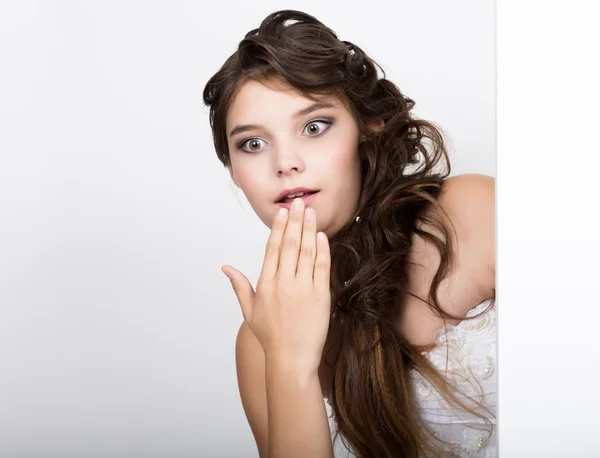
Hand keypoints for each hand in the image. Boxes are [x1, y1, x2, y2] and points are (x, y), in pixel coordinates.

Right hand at [222, 198, 331, 374]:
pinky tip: (321, 236)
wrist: (291, 360)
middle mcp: (283, 284)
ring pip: (306, 252)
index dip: (277, 228)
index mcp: (265, 285)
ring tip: (310, 213)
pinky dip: (322, 250)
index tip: (281, 212)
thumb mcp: (249, 312)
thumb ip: (240, 286)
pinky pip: (321, 267)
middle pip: (289, 245)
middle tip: (298, 203)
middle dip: (294, 221)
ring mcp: (303, 289)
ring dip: (308, 230)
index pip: (271, 249)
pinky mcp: (320, 296)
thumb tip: (226, 267)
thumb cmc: (270, 337)